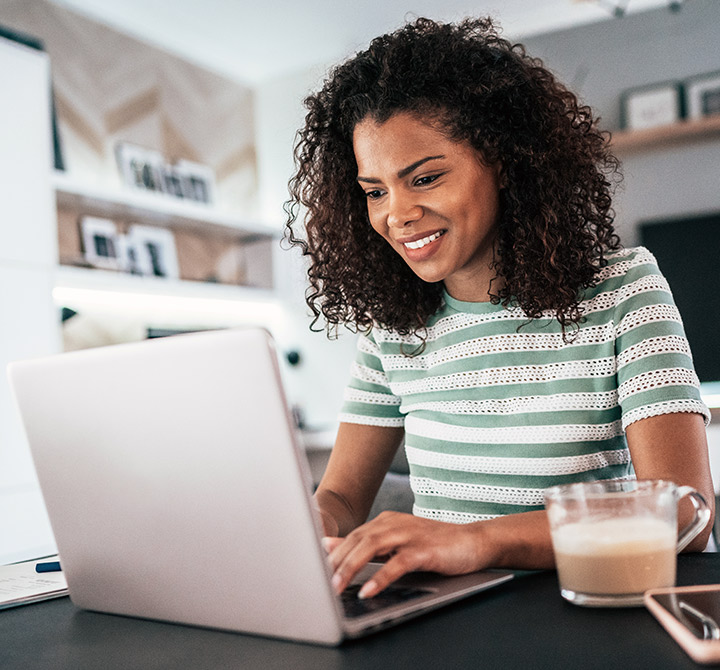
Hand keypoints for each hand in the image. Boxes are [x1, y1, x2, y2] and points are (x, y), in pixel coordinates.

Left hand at [323, 511, 483, 598]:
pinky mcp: (424, 549)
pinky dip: (380, 577)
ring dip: (351, 567)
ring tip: (336, 587)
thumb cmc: (434, 544)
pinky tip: (368, 590)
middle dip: (336, 562)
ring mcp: (409, 534)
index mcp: (385, 522)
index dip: (332, 553)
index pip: (352, 536)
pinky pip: (397, 564)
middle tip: (319, 582)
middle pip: (357, 540)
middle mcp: (393, 524)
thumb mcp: (396, 542)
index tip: (314, 568)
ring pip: (372, 547)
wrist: (473, 541)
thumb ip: (364, 543)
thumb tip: (328, 545)